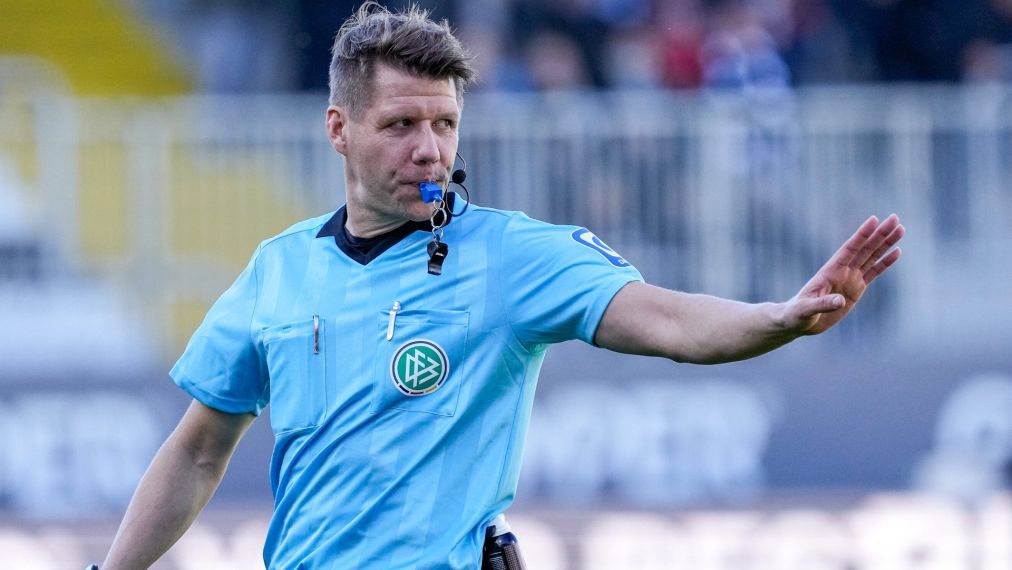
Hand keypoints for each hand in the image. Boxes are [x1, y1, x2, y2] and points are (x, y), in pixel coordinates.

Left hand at [783, 214, 903, 334]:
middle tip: (895, 219)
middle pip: (865, 249)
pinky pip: (873, 273)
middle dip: (880, 234)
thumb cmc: (798, 314)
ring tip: (900, 229)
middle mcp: (842, 271)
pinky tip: (897, 251)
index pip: (849, 249)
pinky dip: (885, 263)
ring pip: (872, 257)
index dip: (861, 235)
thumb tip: (840, 301)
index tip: (874, 220)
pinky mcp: (856, 289)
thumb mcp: (807, 309)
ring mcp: (850, 279)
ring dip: (886, 244)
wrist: (800, 322)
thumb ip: (822, 304)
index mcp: (830, 271)